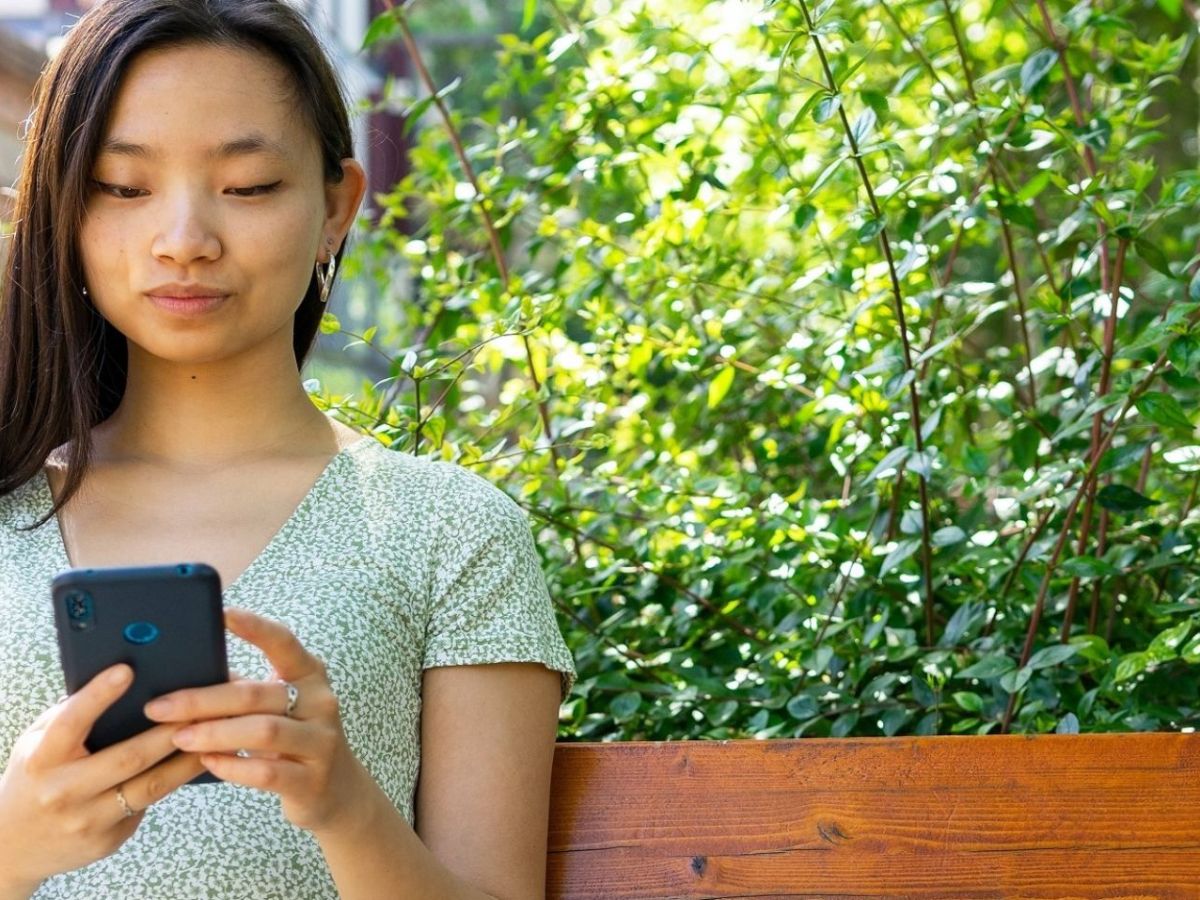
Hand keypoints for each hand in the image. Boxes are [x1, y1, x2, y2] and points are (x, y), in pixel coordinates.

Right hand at [0, 664, 204, 891]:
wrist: (13, 846)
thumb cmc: (34, 777)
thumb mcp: (38, 742)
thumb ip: (70, 715)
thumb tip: (120, 678)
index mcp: (41, 760)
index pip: (70, 722)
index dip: (98, 696)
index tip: (126, 670)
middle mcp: (62, 792)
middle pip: (128, 758)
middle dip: (170, 730)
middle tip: (202, 705)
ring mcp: (87, 820)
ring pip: (150, 786)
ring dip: (187, 758)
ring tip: (215, 732)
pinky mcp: (107, 839)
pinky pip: (149, 805)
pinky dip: (176, 780)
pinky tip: (199, 761)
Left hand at [144, 607, 374, 835]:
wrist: (335, 788)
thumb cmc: (292, 737)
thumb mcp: (276, 706)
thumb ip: (243, 690)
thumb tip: (184, 675)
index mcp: (310, 674)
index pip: (283, 642)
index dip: (254, 627)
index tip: (221, 613)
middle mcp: (321, 702)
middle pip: (257, 694)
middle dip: (203, 699)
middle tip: (159, 706)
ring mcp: (321, 741)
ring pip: (263, 731)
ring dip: (214, 733)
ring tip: (178, 737)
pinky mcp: (312, 779)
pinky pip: (266, 772)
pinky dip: (232, 766)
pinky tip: (207, 762)